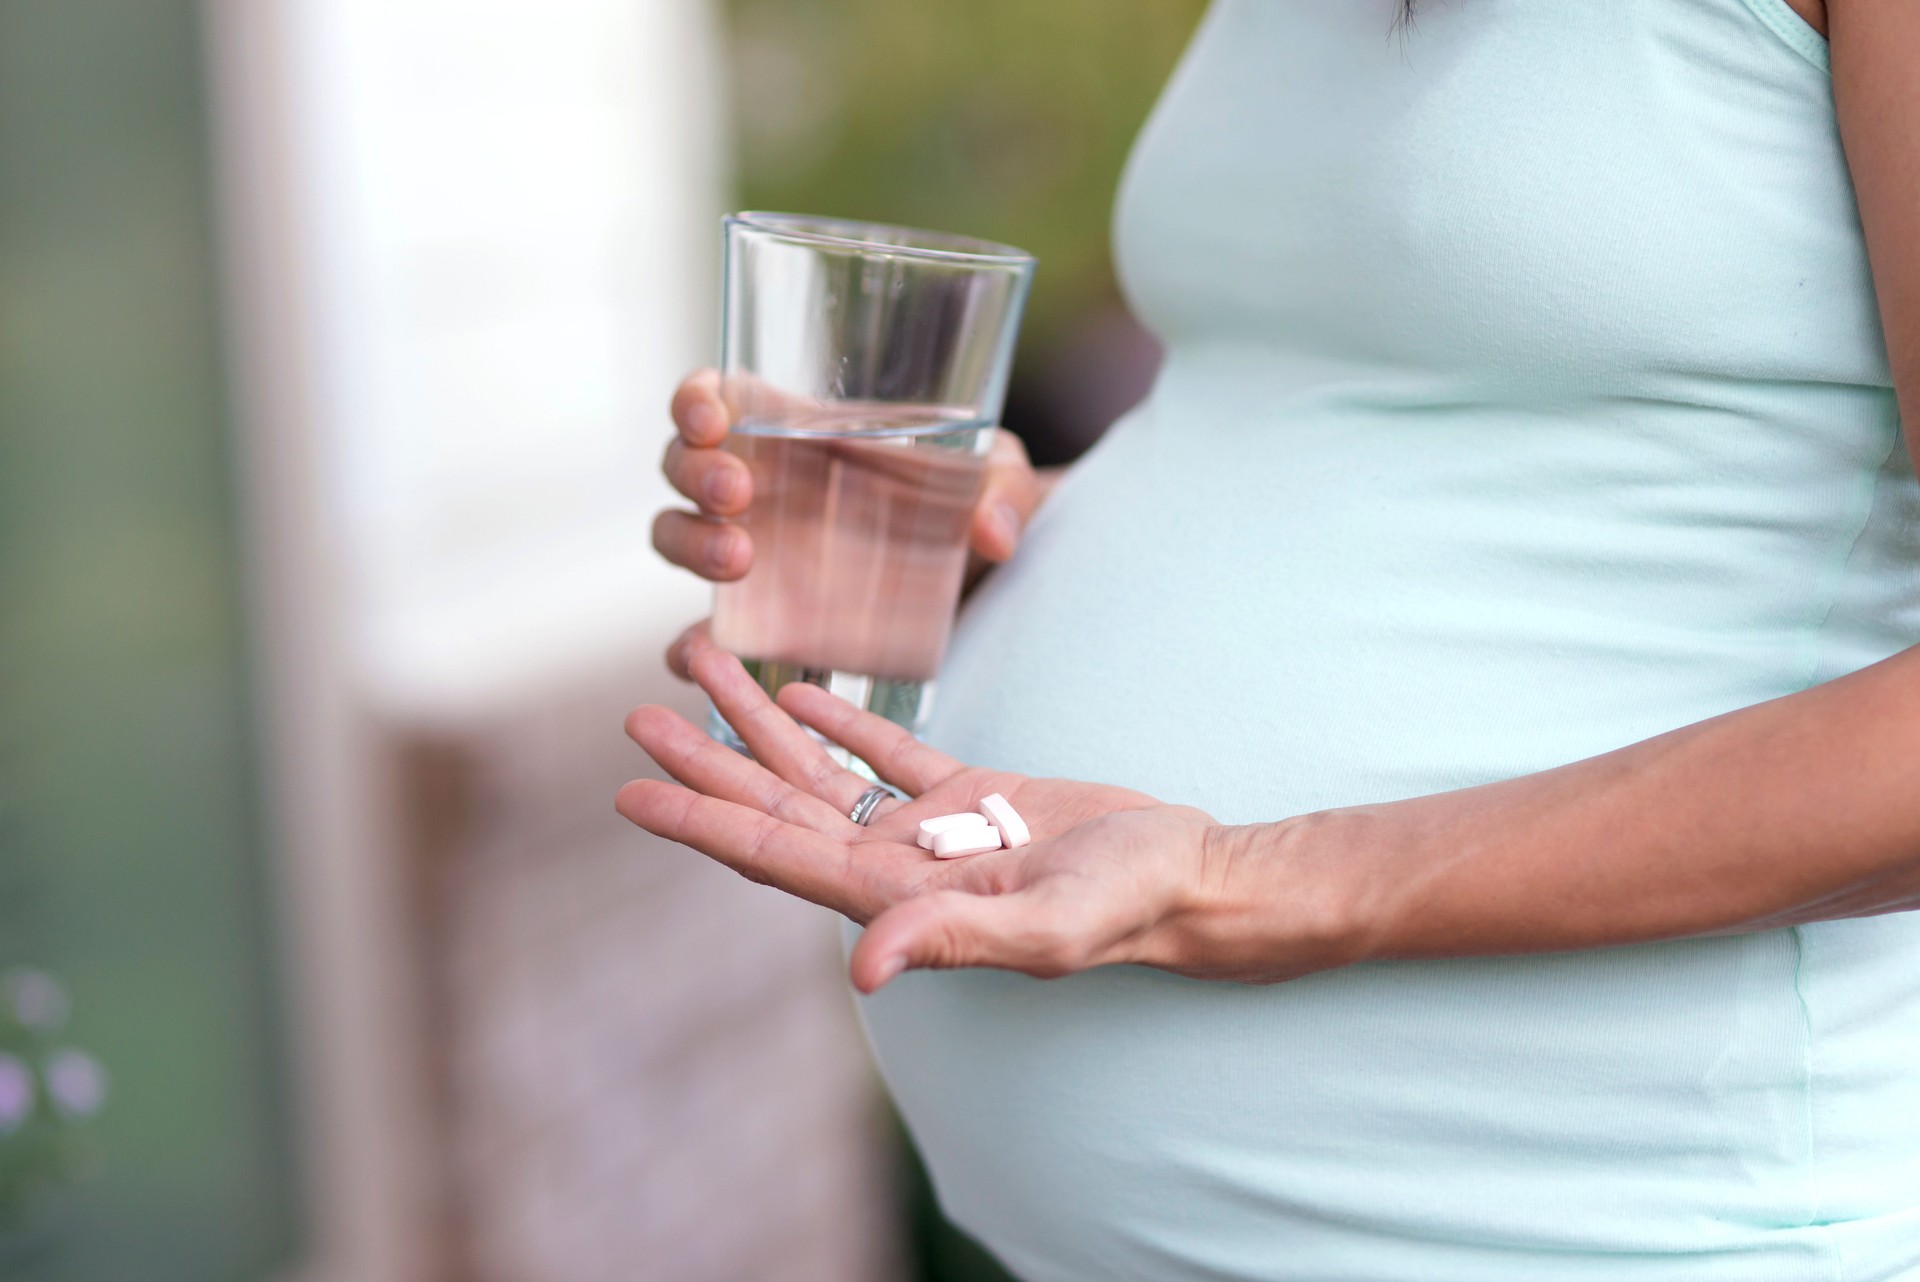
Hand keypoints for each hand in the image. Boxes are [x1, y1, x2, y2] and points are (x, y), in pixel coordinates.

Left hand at [616, 640, 1362, 990]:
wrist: (1191, 876)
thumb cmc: (1130, 906)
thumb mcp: (1048, 928)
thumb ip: (953, 941)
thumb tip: (860, 970)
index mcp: (899, 897)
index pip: (777, 856)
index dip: (701, 824)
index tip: (630, 793)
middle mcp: (898, 864)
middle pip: (779, 807)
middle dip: (706, 763)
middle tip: (636, 713)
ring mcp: (932, 829)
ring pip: (823, 772)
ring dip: (760, 726)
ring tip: (704, 668)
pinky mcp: (974, 795)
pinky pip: (888, 753)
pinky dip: (841, 722)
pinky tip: (800, 689)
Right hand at [652, 369, 1050, 678]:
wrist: (979, 582)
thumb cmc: (972, 501)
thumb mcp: (998, 478)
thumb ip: (1004, 491)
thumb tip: (991, 533)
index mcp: (794, 429)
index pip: (713, 398)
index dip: (694, 402)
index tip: (714, 419)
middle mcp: (758, 486)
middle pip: (682, 464)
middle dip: (696, 473)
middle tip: (740, 494)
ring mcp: (750, 552)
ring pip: (676, 534)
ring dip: (690, 543)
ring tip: (740, 560)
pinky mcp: (759, 620)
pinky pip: (700, 630)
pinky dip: (689, 642)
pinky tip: (702, 652)